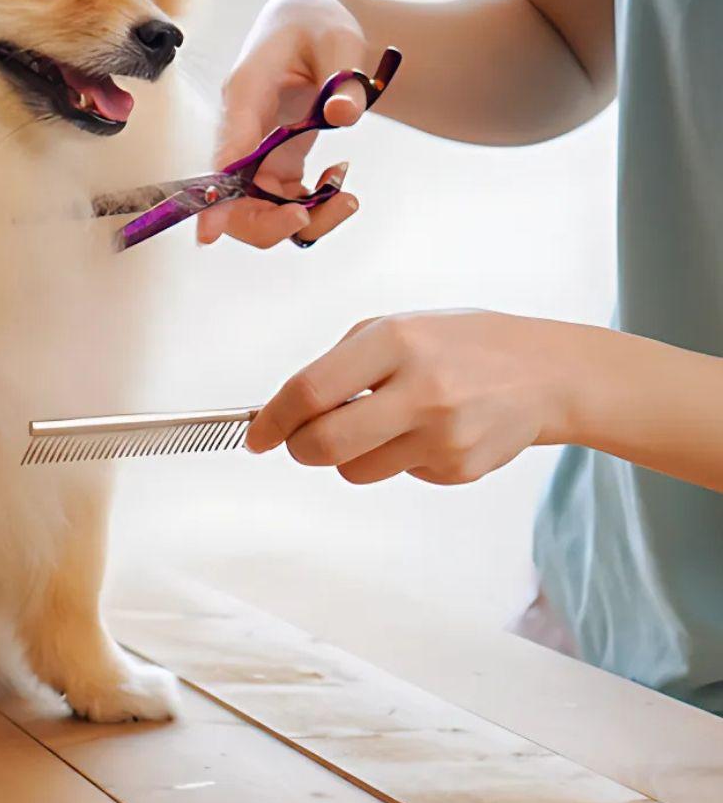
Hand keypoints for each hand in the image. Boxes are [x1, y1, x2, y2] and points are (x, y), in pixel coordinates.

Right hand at [198, 0, 372, 247]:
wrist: (312, 25)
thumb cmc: (317, 26)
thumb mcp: (339, 41)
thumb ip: (343, 79)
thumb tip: (345, 114)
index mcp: (246, 94)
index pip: (225, 153)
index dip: (213, 198)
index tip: (207, 234)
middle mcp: (242, 130)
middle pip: (234, 198)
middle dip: (270, 223)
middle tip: (316, 214)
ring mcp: (257, 152)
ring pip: (261, 210)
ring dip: (304, 219)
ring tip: (347, 197)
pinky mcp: (275, 163)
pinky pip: (285, 204)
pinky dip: (316, 206)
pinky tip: (339, 177)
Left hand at [246, 310, 574, 484]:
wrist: (546, 374)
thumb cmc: (461, 344)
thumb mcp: (398, 327)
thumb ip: (341, 363)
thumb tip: (289, 409)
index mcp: (396, 341)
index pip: (311, 391)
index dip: (273, 419)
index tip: (257, 435)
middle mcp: (420, 389)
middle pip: (325, 445)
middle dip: (298, 448)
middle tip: (299, 440)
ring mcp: (443, 435)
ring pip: (355, 470)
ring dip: (350, 453)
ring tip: (383, 422)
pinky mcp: (459, 469)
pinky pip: (397, 475)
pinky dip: (396, 458)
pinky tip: (427, 430)